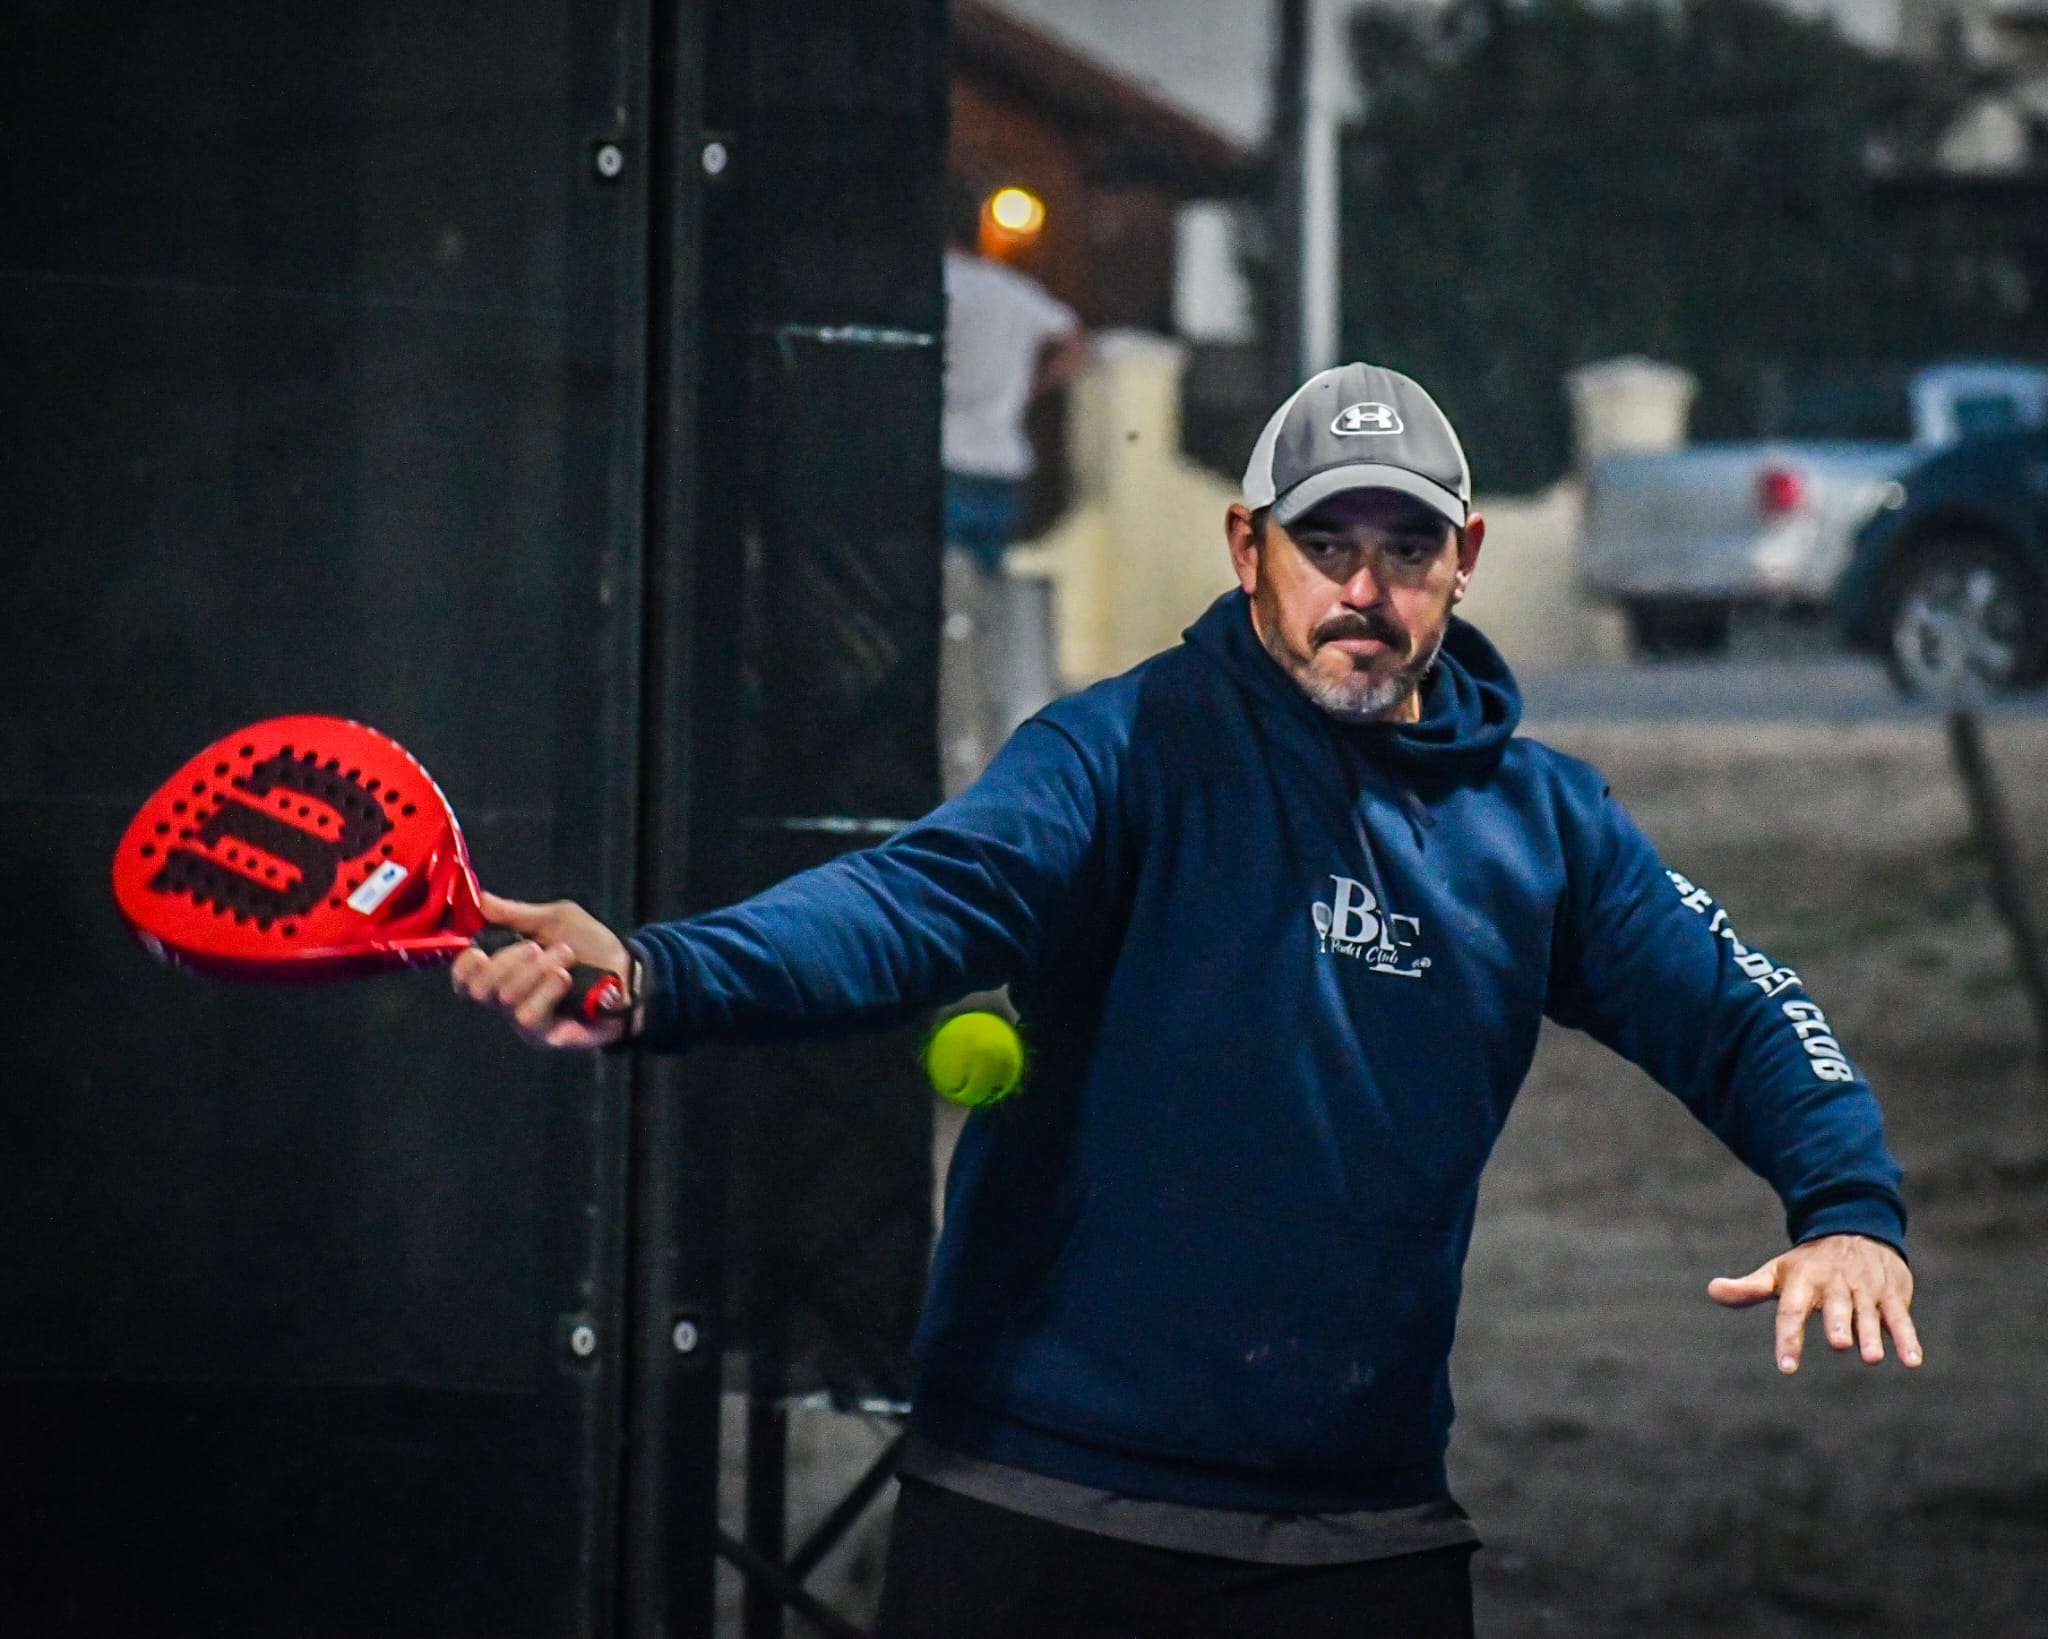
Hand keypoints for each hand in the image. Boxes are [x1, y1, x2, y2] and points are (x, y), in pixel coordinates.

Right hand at [450, 891, 631, 1050]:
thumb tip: (479, 899)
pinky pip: (531, 1018)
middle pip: (480, 990)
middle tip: (537, 947)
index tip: (479, 951)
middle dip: (507, 961)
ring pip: (508, 1000)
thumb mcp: (555, 919)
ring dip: (537, 972)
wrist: (630, 971)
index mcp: (504, 971)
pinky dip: (546, 992)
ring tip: (566, 958)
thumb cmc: (590, 946)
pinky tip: (565, 979)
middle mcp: (509, 1000)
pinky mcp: (549, 1037)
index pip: (465, 979)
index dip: (463, 967)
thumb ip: (516, 913)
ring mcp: (528, 1022)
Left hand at [1709, 1234, 1921, 1373]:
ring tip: (1871, 1357)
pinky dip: (1907, 1338)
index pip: (1792, 1311)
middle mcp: (1834, 1285)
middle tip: (1839, 1344)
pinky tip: (1913, 1362)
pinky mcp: (1891, 1294)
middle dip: (1838, 1324)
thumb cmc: (1808, 1264)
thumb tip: (1712, 1290)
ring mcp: (1865, 1289)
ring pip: (1869, 1314)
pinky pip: (1901, 1318)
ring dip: (1872, 1335)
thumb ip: (1748, 1288)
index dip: (1789, 1338)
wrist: (1854, 1229)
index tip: (1787, 1367)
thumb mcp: (1777, 1273)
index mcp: (1803, 1282)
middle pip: (1836, 1308)